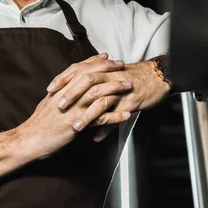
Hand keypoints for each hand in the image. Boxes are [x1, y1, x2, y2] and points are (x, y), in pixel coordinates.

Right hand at [17, 53, 132, 159]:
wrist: (29, 140)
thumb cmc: (39, 123)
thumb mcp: (48, 102)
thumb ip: (60, 92)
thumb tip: (68, 85)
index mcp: (61, 89)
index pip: (80, 69)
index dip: (94, 62)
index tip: (106, 57)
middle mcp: (67, 96)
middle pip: (92, 77)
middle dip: (109, 70)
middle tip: (122, 66)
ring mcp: (72, 109)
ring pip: (98, 94)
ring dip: (115, 89)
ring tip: (129, 86)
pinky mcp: (76, 124)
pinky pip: (100, 119)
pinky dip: (114, 116)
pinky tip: (125, 115)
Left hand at [47, 58, 170, 139]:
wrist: (157, 76)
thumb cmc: (132, 76)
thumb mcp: (110, 73)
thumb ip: (93, 77)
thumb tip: (74, 85)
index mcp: (102, 70)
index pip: (78, 70)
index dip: (64, 79)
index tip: (50, 89)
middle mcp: (110, 78)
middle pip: (87, 82)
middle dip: (71, 95)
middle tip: (58, 106)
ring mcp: (120, 90)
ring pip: (101, 100)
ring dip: (87, 115)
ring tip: (75, 127)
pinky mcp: (131, 102)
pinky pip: (117, 116)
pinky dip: (106, 127)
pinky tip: (97, 137)